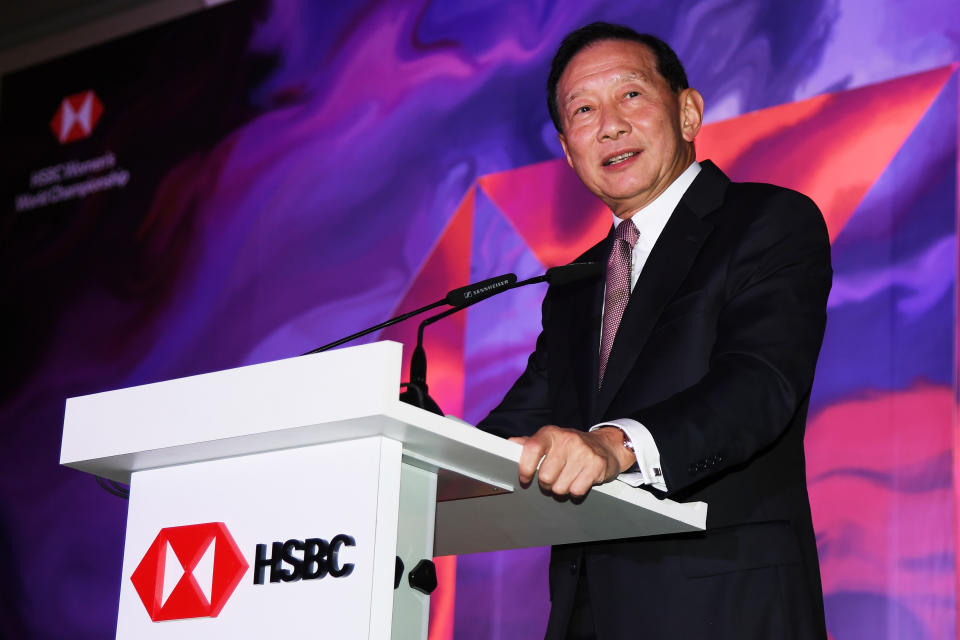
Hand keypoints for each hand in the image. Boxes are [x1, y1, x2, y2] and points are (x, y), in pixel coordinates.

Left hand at [508, 425, 634, 496]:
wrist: (606, 445)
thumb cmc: (572, 446)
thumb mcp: (550, 440)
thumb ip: (530, 443)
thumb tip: (511, 444)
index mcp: (551, 433)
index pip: (531, 449)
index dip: (524, 468)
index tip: (525, 479)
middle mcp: (566, 440)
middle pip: (545, 476)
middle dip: (547, 484)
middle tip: (553, 479)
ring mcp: (583, 452)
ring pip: (561, 487)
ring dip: (562, 489)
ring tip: (568, 478)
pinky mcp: (596, 465)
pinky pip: (577, 491)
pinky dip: (576, 492)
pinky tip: (579, 481)